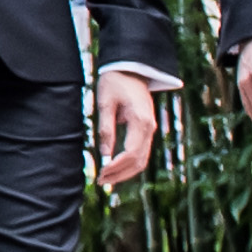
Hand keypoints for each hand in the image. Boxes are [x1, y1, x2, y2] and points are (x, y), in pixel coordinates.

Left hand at [92, 69, 156, 187]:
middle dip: (120, 174)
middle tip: (101, 181)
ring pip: (142, 160)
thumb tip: (104, 155)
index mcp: (141, 121)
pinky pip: (141, 153)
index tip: (101, 173)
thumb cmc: (116, 83)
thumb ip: (106, 129)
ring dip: (125, 172)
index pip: (130, 153)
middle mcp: (149, 128)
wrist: (131, 69)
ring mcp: (150, 130)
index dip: (116, 166)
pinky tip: (115, 170)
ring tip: (107, 179)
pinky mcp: (146, 131)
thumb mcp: (105, 103)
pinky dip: (129, 164)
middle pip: (138, 161)